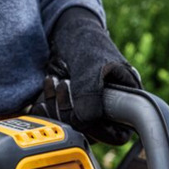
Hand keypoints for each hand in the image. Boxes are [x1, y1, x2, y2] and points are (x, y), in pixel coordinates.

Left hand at [30, 7, 141, 144]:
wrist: (66, 34)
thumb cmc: (87, 42)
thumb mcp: (91, 63)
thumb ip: (90, 91)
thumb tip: (85, 120)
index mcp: (125, 101)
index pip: (118, 134)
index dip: (98, 130)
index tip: (80, 112)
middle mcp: (106, 111)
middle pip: (88, 134)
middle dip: (69, 113)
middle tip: (63, 86)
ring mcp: (85, 111)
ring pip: (68, 129)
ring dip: (54, 109)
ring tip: (54, 81)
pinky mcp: (66, 110)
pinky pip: (53, 121)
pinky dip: (44, 110)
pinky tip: (44, 91)